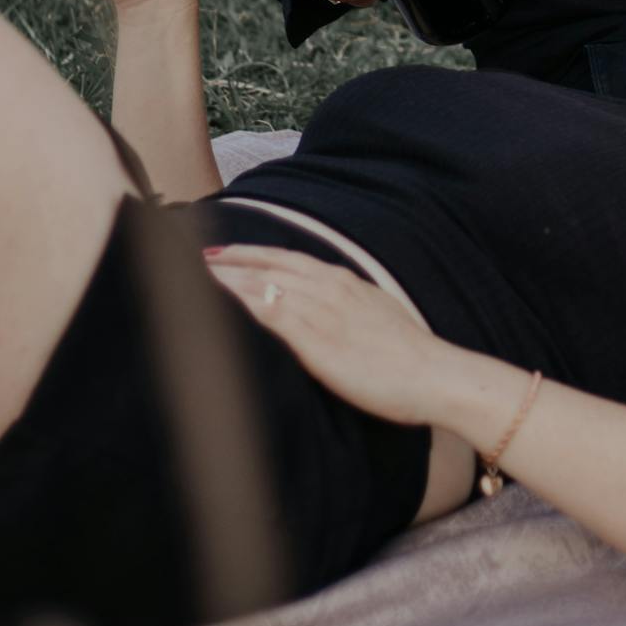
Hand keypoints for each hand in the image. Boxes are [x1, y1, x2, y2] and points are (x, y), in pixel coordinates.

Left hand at [204, 244, 449, 425]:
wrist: (432, 374)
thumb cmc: (408, 356)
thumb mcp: (376, 318)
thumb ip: (348, 310)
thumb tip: (329, 315)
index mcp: (343, 282)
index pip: (287, 258)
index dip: (253, 254)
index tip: (224, 252)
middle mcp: (329, 288)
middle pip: (269, 264)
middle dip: (231, 259)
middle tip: (193, 254)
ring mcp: (321, 311)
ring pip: (263, 284)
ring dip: (227, 277)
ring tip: (193, 275)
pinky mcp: (315, 340)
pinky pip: (270, 315)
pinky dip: (242, 304)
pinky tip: (219, 304)